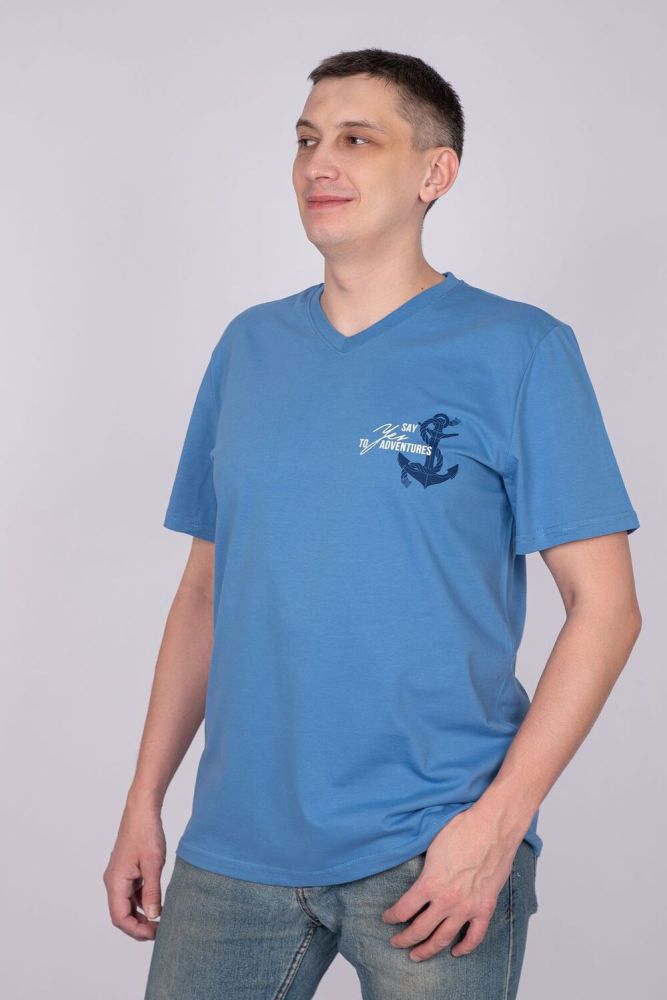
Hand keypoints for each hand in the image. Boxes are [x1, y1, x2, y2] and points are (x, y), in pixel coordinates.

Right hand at [102, 796, 166, 940]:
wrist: (141, 810)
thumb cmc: (146, 833)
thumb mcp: (153, 864)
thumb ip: (152, 892)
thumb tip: (153, 916)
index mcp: (115, 882)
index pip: (120, 917)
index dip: (136, 930)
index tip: (155, 933)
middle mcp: (113, 882)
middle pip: (121, 914)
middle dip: (138, 926)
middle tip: (160, 930)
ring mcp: (118, 877)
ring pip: (126, 905)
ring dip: (140, 915)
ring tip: (160, 921)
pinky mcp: (125, 872)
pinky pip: (130, 894)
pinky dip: (141, 902)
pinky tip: (156, 904)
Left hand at [381, 804, 522, 961]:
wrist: (493, 827)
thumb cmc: (462, 829)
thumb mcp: (431, 845)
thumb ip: (422, 867)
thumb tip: (412, 874)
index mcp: (430, 883)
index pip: (404, 909)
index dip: (392, 916)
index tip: (387, 918)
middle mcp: (447, 900)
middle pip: (420, 929)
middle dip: (404, 939)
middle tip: (396, 942)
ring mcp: (467, 907)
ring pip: (443, 938)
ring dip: (428, 950)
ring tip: (416, 955)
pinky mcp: (485, 908)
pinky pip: (474, 936)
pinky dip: (465, 947)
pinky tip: (456, 951)